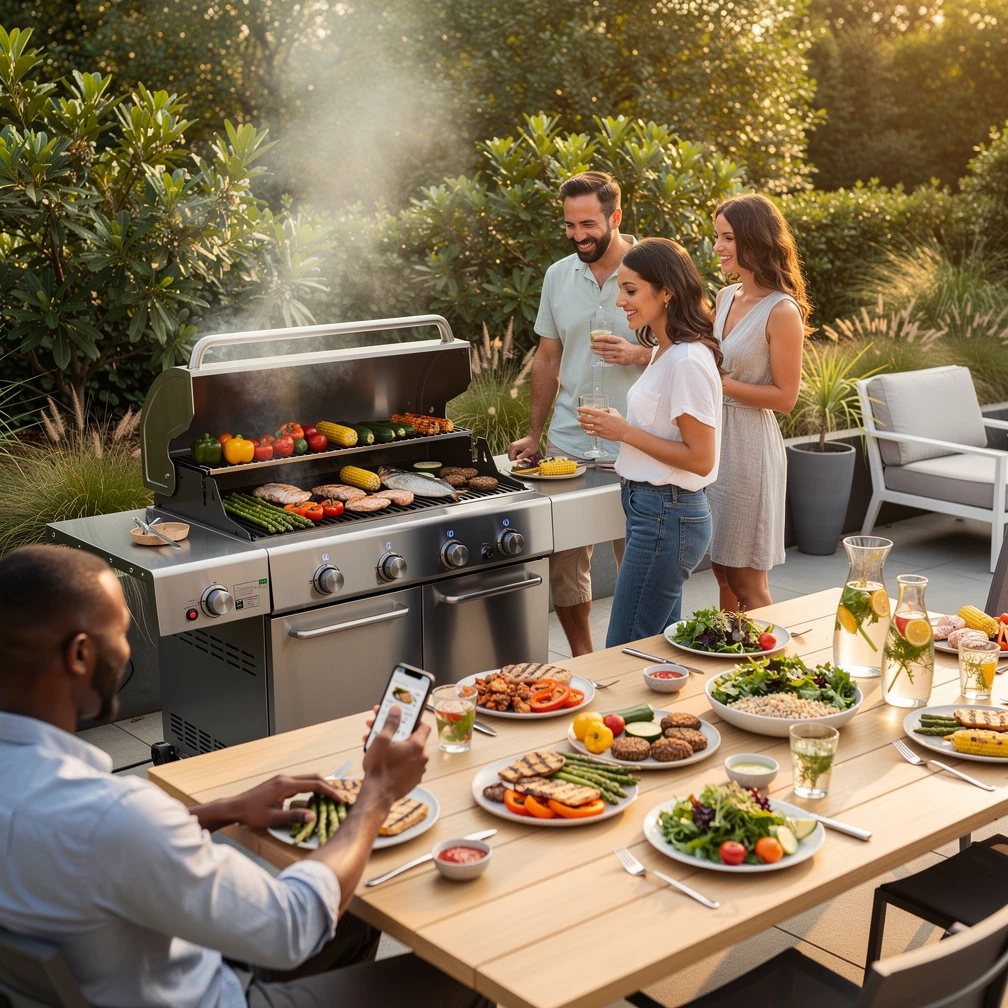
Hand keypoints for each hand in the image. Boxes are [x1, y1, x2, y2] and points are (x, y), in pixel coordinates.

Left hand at [228, 774, 344, 830]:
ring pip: (307, 779)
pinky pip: (300, 782)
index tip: (341, 799)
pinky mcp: (278, 783)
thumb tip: (313, 816)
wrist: (234, 808)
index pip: (314, 784)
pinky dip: (310, 787)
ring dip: (320, 786)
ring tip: (330, 797)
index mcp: (286, 785)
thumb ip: (294, 816)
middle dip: (328, 786)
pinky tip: (313, 797)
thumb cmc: (251, 814)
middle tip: (340, 797)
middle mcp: (285, 778)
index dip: (330, 791)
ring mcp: (282, 780)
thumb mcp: (273, 818)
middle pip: (313, 777)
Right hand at [361, 706, 429, 804]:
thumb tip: (396, 710)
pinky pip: (407, 762)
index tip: (403, 716)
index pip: (423, 725)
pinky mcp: (413, 778)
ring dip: (395, 743)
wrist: (377, 795)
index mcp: (417, 745)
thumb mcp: (382, 740)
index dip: (413, 719)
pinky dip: (398, 757)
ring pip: (408, 750)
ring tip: (377, 742)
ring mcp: (418, 769)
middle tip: (383, 727)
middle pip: (412, 737)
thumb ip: (391, 723)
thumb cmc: (379, 770)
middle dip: (397, 730)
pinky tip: (383, 756)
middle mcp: (422, 757)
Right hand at [508, 434, 538, 461]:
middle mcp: (511, 447)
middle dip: (516, 460)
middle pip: (510, 458)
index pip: (511, 459)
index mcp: (513, 447)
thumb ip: (523, 455)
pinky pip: (513, 455)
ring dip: (517, 458)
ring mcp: (511, 447)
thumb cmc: (532, 444)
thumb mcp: (529, 451)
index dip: (516, 462)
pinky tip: (522, 454)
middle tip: (524, 459)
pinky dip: (517, 456)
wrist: (532, 438)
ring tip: (524, 456)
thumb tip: (517, 459)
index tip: (523, 462)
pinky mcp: (513, 447)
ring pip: (512, 457)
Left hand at [578, 406, 626, 442]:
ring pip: (586, 427)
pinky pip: (591, 433)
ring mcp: (598, 428)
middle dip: (580, 418)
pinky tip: (587, 431)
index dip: (582, 409)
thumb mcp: (615, 412)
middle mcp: (598, 421)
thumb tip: (605, 409)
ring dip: (582, 425)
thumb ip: (608, 409)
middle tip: (578, 417)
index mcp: (602, 415)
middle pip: (585, 419)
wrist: (624, 432)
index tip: (578, 409)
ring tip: (580, 424)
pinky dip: (588, 432)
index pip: (589, 411)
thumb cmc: (620, 422)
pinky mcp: (599, 434)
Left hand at [590, 334, 645, 365]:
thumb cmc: (627, 347)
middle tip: (591, 345)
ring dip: (598, 352)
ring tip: (593, 351)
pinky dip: (604, 359)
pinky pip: (609, 360)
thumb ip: (613, 340)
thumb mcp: (621, 341)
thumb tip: (602, 339)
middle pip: (605, 346)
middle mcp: (619, 347)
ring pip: (606, 353)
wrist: (636, 354)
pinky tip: (600, 358)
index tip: (595, 338)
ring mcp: (619, 354)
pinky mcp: (619, 360)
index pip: (608, 338)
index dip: (600, 338)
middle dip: (597, 345)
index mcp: (619, 340)